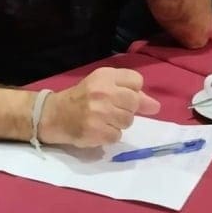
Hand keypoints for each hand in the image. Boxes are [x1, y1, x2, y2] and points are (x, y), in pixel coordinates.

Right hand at [37, 67, 160, 146]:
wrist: (55, 115)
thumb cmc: (83, 97)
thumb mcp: (103, 85)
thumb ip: (130, 91)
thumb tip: (156, 106)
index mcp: (105, 76)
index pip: (137, 81)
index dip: (132, 90)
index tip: (120, 95)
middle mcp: (102, 92)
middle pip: (134, 102)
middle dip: (127, 109)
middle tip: (112, 110)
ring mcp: (99, 112)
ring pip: (128, 121)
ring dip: (119, 123)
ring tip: (104, 119)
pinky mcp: (96, 131)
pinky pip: (117, 136)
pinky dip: (110, 135)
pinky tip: (98, 129)